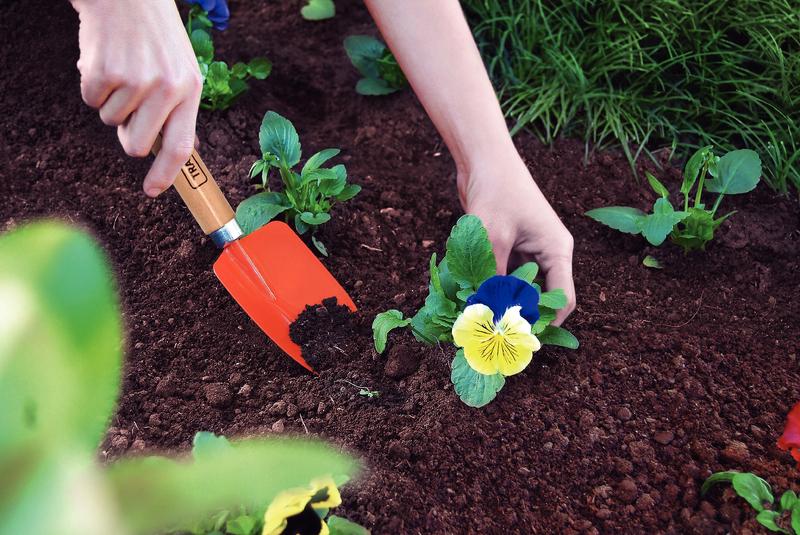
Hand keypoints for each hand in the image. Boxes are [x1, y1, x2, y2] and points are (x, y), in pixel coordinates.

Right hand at [72, 0, 201, 196]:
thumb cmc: (156, 37)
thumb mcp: (181, 69)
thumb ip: (179, 109)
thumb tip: (180, 150)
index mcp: (189, 90)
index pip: (180, 146)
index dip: (165, 174)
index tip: (153, 191)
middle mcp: (166, 88)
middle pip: (135, 144)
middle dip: (126, 134)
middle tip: (130, 108)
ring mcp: (135, 80)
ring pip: (110, 120)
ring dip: (111, 101)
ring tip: (122, 70)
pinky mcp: (104, 71)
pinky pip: (90, 99)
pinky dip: (92, 84)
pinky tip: (105, 60)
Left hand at [458, 154, 575, 325]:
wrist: (483, 160)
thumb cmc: (495, 193)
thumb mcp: (493, 239)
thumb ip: (492, 278)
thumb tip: (486, 313)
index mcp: (557, 250)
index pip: (562, 299)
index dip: (545, 323)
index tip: (521, 339)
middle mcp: (548, 253)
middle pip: (542, 297)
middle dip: (522, 315)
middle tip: (497, 334)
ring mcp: (530, 251)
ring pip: (521, 288)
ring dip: (503, 301)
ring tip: (482, 318)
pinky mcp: (511, 247)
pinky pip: (506, 276)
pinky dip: (493, 286)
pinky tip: (474, 296)